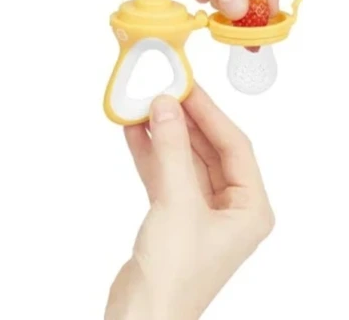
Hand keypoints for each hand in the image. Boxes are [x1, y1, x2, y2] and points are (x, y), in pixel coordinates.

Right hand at [105, 85, 274, 319]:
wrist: (140, 315)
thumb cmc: (173, 274)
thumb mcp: (177, 202)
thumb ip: (172, 150)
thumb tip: (165, 106)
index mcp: (250, 208)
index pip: (235, 146)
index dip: (211, 113)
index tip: (188, 87)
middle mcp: (230, 208)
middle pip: (208, 150)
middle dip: (184, 122)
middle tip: (163, 92)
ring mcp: (199, 211)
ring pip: (183, 160)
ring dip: (163, 135)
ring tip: (143, 107)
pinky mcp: (173, 215)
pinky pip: (164, 174)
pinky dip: (149, 154)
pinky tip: (133, 132)